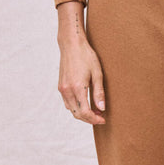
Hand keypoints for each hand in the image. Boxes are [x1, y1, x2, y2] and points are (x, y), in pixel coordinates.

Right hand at [56, 2, 105, 124]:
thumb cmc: (86, 56)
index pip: (85, 112)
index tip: (103, 119)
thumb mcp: (97, 73)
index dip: (94, 119)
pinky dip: (76, 107)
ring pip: (71, 110)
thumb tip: (101, 108)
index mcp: (78, 88)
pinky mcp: (60, 86)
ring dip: (82, 114)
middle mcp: (67, 90)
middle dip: (89, 119)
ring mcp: (62, 89)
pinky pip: (67, 103)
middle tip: (100, 116)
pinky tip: (85, 103)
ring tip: (94, 110)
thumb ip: (99, 92)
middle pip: (77, 114)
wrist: (71, 45)